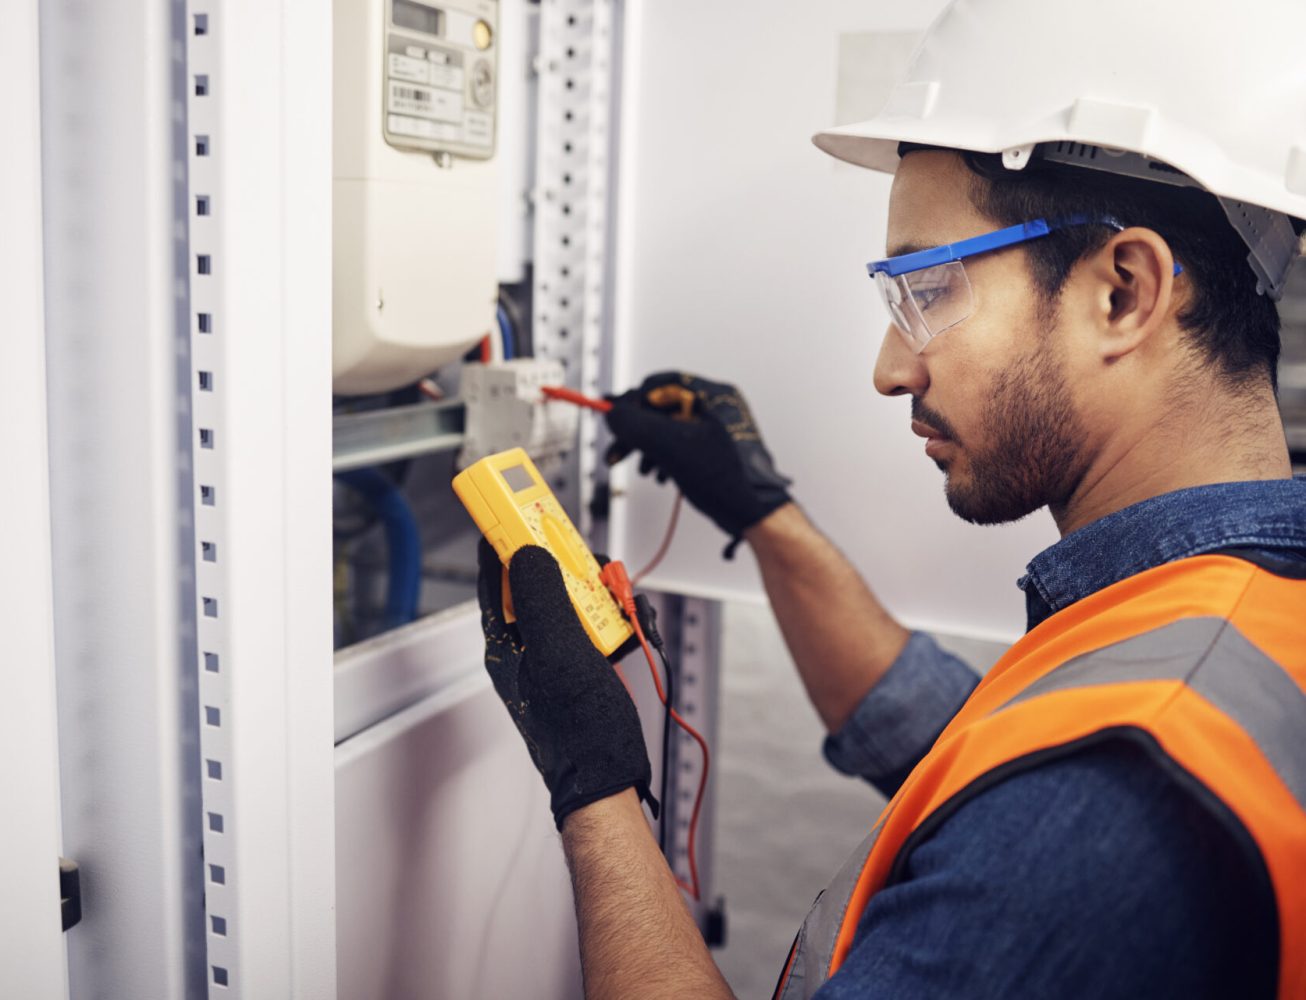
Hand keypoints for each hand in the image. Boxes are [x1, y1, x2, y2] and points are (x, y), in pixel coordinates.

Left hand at [476, 539, 656, 828]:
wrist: (608, 779)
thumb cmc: (578, 732)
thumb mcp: (557, 654)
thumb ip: (540, 599)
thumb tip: (524, 552)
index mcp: (506, 642)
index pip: (494, 574)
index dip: (503, 536)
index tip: (514, 504)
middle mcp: (527, 644)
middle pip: (541, 579)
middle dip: (570, 565)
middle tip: (590, 561)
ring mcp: (556, 653)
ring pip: (573, 597)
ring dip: (601, 592)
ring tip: (622, 602)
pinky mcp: (583, 662)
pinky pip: (596, 622)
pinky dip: (616, 616)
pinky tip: (633, 625)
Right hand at [605, 372, 791, 556]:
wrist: (754, 513)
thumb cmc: (729, 480)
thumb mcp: (673, 447)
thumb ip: (638, 425)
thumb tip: (614, 414)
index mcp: (713, 395)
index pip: (662, 383)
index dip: (634, 400)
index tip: (615, 417)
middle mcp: (716, 407)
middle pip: (662, 408)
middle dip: (637, 432)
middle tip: (617, 451)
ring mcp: (716, 429)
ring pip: (669, 428)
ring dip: (648, 448)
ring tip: (643, 470)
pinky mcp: (714, 449)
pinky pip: (680, 444)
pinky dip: (664, 457)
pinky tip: (661, 476)